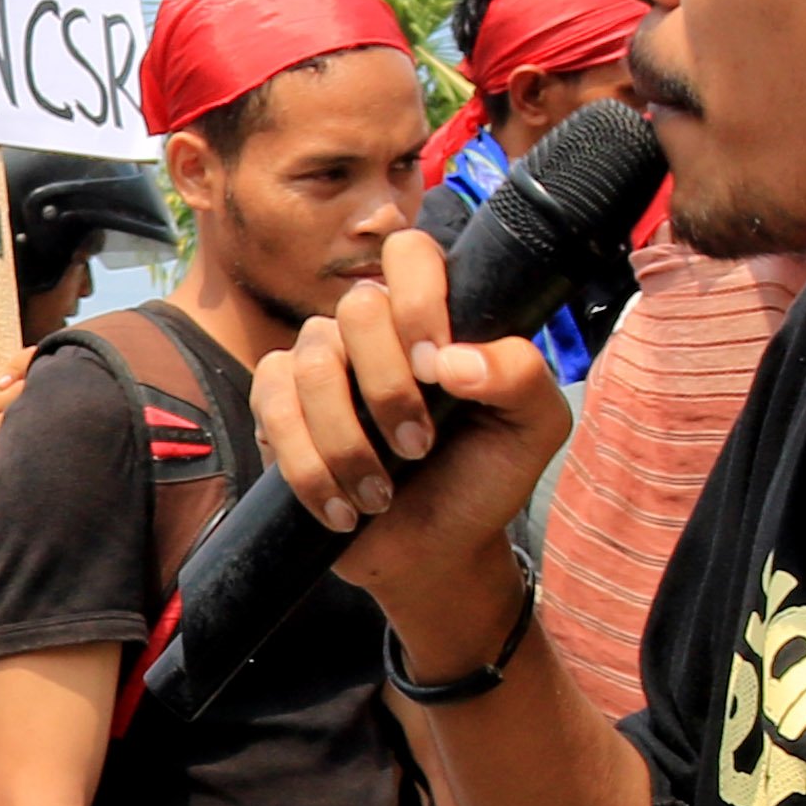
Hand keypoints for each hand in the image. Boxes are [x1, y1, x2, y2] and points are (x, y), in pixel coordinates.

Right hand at [252, 225, 571, 641]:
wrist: (435, 551)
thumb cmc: (483, 478)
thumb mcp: (532, 429)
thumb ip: (520, 376)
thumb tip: (452, 359)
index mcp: (430, 313)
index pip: (410, 254)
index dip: (418, 302)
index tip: (438, 373)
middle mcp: (369, 327)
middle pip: (355, 309)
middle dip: (388, 390)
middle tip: (419, 448)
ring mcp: (317, 362)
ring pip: (312, 367)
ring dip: (349, 445)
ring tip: (381, 495)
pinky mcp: (277, 406)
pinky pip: (272, 409)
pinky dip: (309, 468)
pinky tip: (343, 508)